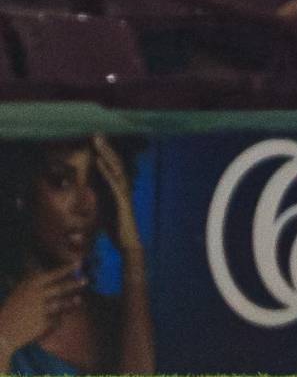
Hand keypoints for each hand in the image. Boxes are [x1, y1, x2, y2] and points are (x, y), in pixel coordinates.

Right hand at [0, 265, 84, 365]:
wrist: (3, 332)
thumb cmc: (11, 310)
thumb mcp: (18, 292)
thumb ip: (30, 282)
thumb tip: (31, 265)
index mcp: (30, 285)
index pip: (51, 274)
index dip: (65, 268)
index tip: (78, 262)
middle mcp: (36, 295)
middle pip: (59, 287)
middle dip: (73, 283)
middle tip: (86, 279)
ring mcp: (40, 309)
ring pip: (61, 303)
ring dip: (71, 301)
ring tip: (79, 299)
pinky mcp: (44, 322)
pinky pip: (57, 318)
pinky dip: (60, 317)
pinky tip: (62, 317)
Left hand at [92, 134, 140, 259]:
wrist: (127, 243)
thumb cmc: (116, 227)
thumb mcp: (104, 206)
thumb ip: (100, 194)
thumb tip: (90, 184)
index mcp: (119, 188)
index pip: (113, 166)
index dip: (106, 152)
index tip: (96, 139)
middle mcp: (124, 187)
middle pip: (116, 162)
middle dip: (106, 147)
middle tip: (96, 133)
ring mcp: (124, 193)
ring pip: (116, 168)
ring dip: (106, 153)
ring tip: (97, 141)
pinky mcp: (122, 201)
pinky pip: (113, 183)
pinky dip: (105, 171)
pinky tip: (98, 161)